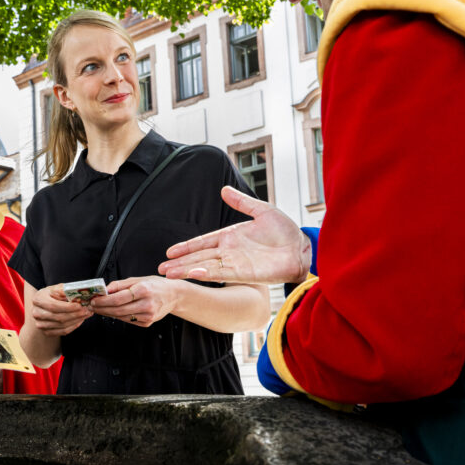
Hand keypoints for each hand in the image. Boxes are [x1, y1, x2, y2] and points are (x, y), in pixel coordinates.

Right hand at [31, 284, 92, 337]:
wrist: (44, 305)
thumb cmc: (52, 295)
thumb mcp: (56, 288)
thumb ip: (64, 290)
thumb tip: (76, 292)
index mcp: (38, 300)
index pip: (54, 306)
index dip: (68, 307)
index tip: (80, 306)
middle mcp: (36, 313)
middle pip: (59, 317)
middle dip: (75, 314)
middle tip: (87, 310)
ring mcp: (40, 324)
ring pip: (62, 325)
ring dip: (77, 320)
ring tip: (86, 314)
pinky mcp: (46, 332)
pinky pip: (63, 331)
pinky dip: (74, 326)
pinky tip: (80, 320)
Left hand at [90, 275, 177, 327]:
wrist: (173, 295)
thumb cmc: (156, 285)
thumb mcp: (138, 279)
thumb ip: (120, 285)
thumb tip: (105, 290)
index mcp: (144, 290)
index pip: (119, 298)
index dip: (104, 301)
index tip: (94, 300)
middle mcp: (147, 304)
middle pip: (118, 309)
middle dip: (102, 308)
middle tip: (93, 306)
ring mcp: (148, 315)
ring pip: (122, 317)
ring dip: (108, 313)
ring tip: (99, 309)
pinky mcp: (148, 322)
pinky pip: (128, 320)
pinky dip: (119, 316)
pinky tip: (112, 312)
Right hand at [158, 187, 311, 284]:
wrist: (302, 248)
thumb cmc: (285, 231)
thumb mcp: (262, 211)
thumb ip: (242, 202)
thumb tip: (224, 190)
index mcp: (230, 237)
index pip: (203, 242)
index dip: (186, 247)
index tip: (170, 252)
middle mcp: (230, 252)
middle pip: (199, 257)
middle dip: (180, 263)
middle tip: (161, 269)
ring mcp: (236, 263)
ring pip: (206, 267)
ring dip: (187, 270)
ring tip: (170, 274)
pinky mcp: (245, 273)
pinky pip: (222, 273)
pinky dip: (207, 274)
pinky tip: (193, 273)